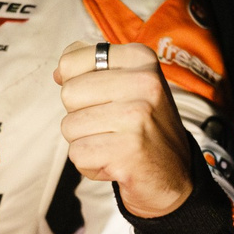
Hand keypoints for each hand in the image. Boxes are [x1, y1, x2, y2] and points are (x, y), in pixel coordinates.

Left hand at [55, 42, 195, 218]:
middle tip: (112, 126)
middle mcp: (144, 82)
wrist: (174, 176)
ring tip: (115, 144)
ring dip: (85, 142)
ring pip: (69, 126)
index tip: (106, 100)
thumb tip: (58, 73)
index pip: (69, 62)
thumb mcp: (127, 84)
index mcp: (140, 57)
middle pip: (68, 94)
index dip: (78, 87)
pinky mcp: (127, 151)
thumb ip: (91, 68)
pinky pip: (78, 154)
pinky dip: (90, 165)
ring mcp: (137, 117)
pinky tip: (116, 162)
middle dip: (81, 116)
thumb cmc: (143, 127)